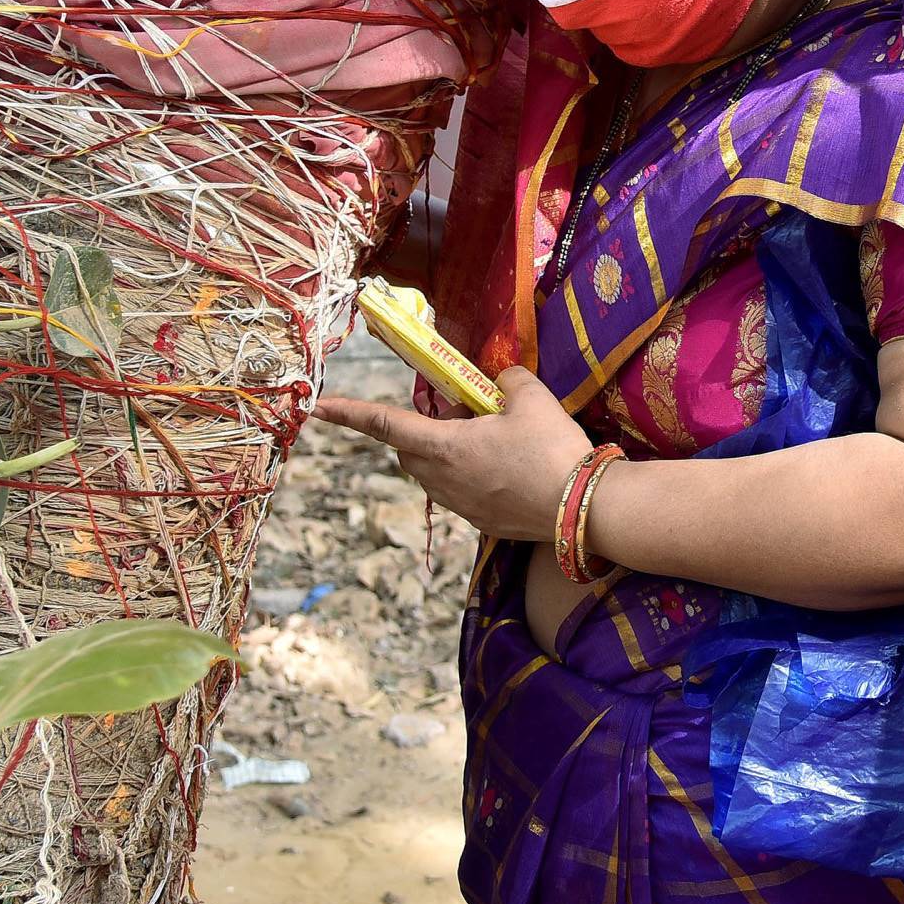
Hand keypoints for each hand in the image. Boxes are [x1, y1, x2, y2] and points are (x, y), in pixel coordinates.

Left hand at [309, 367, 591, 543]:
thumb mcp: (532, 397)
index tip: (320, 407)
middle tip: (459, 413)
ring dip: (444, 454)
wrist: (583, 508)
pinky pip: (459, 493)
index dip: (350, 413)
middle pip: (407, 452)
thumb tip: (499, 380)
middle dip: (417, 431)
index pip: (385, 424)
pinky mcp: (481, 522)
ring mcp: (461, 506)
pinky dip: (469, 476)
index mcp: (445, 446)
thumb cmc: (552, 449)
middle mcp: (443, 480)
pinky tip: (507, 469)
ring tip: (489, 439)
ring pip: (432, 475)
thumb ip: (506, 380)